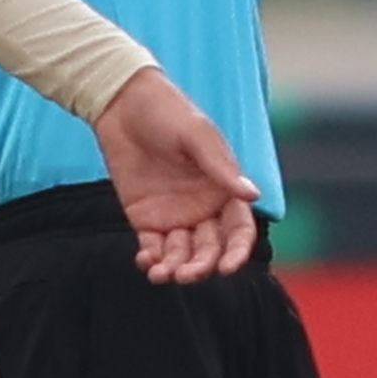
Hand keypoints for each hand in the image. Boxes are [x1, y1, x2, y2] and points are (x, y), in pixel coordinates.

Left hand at [96, 73, 264, 284]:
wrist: (123, 103)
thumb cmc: (168, 112)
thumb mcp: (196, 135)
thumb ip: (220, 168)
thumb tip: (253, 195)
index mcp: (223, 189)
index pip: (238, 229)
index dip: (237, 251)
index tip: (228, 268)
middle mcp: (203, 207)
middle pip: (210, 248)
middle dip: (202, 266)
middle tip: (186, 275)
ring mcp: (174, 214)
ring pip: (182, 254)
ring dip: (175, 269)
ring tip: (161, 275)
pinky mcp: (145, 217)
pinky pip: (152, 248)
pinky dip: (151, 260)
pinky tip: (146, 263)